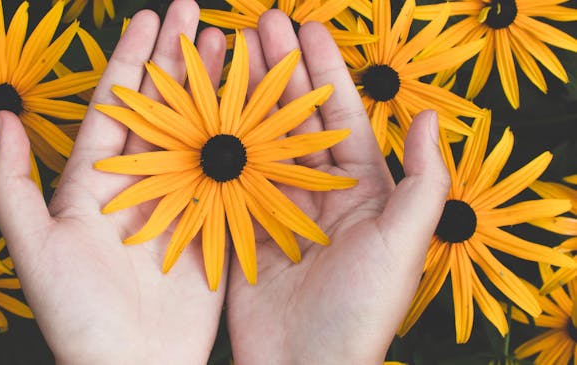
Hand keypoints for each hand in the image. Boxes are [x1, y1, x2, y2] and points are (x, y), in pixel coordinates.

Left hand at [0, 1, 227, 362]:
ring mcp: (180, 203)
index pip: (116, 106)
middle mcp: (139, 185)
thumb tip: (2, 118)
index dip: (131, 61)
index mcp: (95, 182)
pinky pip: (228, 174)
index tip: (149, 19)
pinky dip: (243, 139)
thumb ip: (11, 183)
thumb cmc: (76, 314)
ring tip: (231, 45)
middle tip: (199, 14)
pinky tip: (257, 107)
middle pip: (162, 109)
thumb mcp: (32, 247)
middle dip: (179, 60)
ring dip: (214, 89)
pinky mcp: (212, 226)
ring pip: (199, 132)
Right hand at [224, 11, 449, 364]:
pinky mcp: (241, 228)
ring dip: (244, 97)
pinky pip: (229, 178)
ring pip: (258, 139)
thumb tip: (428, 117)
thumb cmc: (361, 311)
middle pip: (294, 118)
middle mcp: (316, 192)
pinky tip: (202, 112)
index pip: (340, 115)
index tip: (305, 28)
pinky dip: (216, 144)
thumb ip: (422, 181)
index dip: (324, 69)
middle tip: (257, 25)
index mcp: (360, 190)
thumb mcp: (403, 244)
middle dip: (277, 69)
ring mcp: (276, 208)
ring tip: (226, 55)